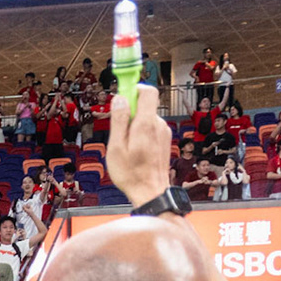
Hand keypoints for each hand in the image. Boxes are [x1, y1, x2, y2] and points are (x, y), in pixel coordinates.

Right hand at [106, 83, 172, 206]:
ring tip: (126, 145)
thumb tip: (120, 99)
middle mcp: (158, 125)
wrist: (150, 192)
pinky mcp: (164, 139)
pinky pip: (150, 128)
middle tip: (118, 129)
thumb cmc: (132, 174)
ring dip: (133, 125)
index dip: (133, 88)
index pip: (147, 91)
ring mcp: (163, 132)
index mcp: (146, 124)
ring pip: (146, 117)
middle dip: (129, 111)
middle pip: (144, 104)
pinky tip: (134, 149)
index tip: (122, 95)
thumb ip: (119, 120)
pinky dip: (140, 133)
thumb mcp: (117, 147)